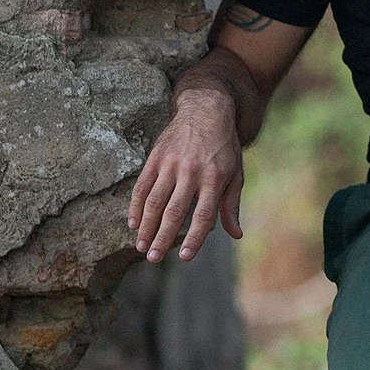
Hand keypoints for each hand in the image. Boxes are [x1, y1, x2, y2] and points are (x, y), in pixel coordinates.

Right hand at [129, 90, 245, 262]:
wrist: (206, 111)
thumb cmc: (224, 148)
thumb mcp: (236, 174)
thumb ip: (231, 205)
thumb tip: (236, 234)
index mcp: (214, 179)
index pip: (203, 215)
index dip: (194, 237)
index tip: (186, 257)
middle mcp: (192, 172)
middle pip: (174, 211)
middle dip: (162, 237)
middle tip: (153, 258)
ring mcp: (171, 165)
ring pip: (154, 201)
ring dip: (146, 226)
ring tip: (141, 246)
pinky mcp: (156, 158)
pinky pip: (142, 186)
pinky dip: (136, 206)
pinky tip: (133, 223)